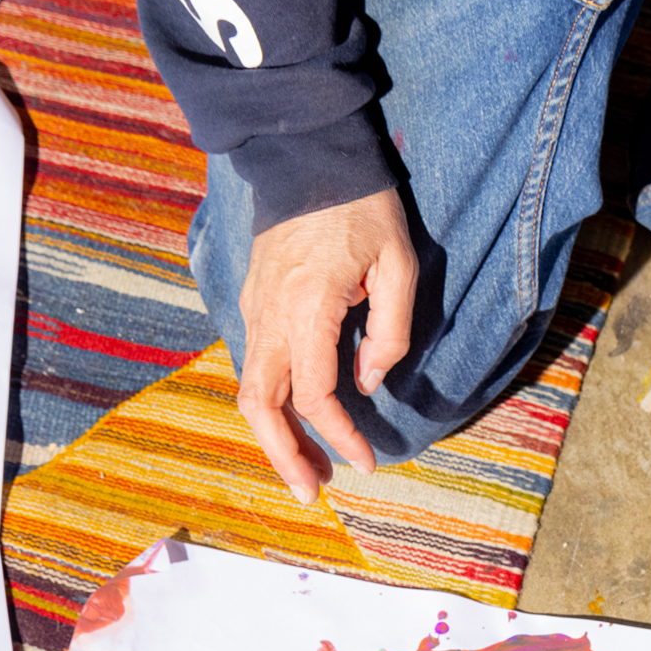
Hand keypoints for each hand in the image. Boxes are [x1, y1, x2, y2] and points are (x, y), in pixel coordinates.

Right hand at [237, 188, 417, 502]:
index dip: (339, 437)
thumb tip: (367, 383)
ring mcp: (253, 308)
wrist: (309, 156)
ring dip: (274, 436)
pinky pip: (254, 366)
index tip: (365, 462)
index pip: (314, 396)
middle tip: (311, 494)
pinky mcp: (252, 301)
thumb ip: (390, 334)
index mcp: (306, 309)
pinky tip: (296, 421)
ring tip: (306, 468)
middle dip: (284, 457)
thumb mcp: (399, 266)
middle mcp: (268, 315)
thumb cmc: (362, 207)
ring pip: (251, 391)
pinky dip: (271, 405)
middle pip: (260, 407)